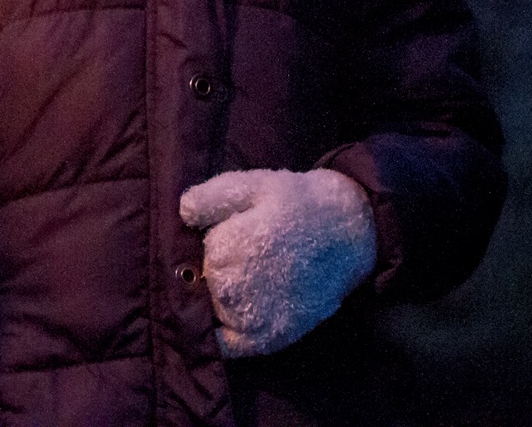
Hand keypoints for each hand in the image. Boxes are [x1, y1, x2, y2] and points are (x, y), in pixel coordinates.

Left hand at [180, 167, 376, 357]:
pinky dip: (223, 334)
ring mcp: (254, 317)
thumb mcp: (252, 185)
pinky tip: (232, 316)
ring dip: (221, 298)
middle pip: (205, 282)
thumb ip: (211, 196)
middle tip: (249, 256)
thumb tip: (184, 213)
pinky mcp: (270, 338)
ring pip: (214, 310)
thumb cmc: (296, 204)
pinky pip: (229, 345)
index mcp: (230, 247)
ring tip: (253, 279)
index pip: (198, 252)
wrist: (348, 234)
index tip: (235, 232)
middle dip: (217, 270)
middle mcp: (238, 286)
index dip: (213, 242)